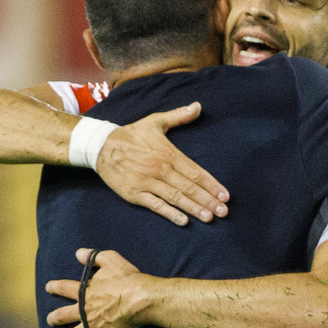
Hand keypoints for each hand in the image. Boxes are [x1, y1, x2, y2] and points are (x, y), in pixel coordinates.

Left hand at [43, 248, 149, 327]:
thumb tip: (78, 253)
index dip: (55, 287)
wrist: (140, 299)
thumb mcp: (110, 260)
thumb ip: (93, 257)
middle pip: (64, 315)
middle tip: (49, 321)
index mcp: (85, 291)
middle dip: (55, 318)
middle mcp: (84, 310)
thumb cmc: (128, 279)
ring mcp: (91, 326)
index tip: (48, 288)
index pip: (65, 288)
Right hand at [97, 104, 228, 225]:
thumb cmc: (132, 134)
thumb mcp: (156, 121)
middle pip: (189, 187)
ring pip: (175, 197)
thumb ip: (179, 116)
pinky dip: (169, 213)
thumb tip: (198, 106)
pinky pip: (155, 205)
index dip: (211, 184)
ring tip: (209, 217)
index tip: (225, 195)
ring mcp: (147, 182)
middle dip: (208, 200)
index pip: (195, 171)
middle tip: (223, 211)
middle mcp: (160, 169)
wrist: (101, 146)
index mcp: (168, 153)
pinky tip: (183, 221)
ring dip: (193, 208)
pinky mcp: (135, 193)